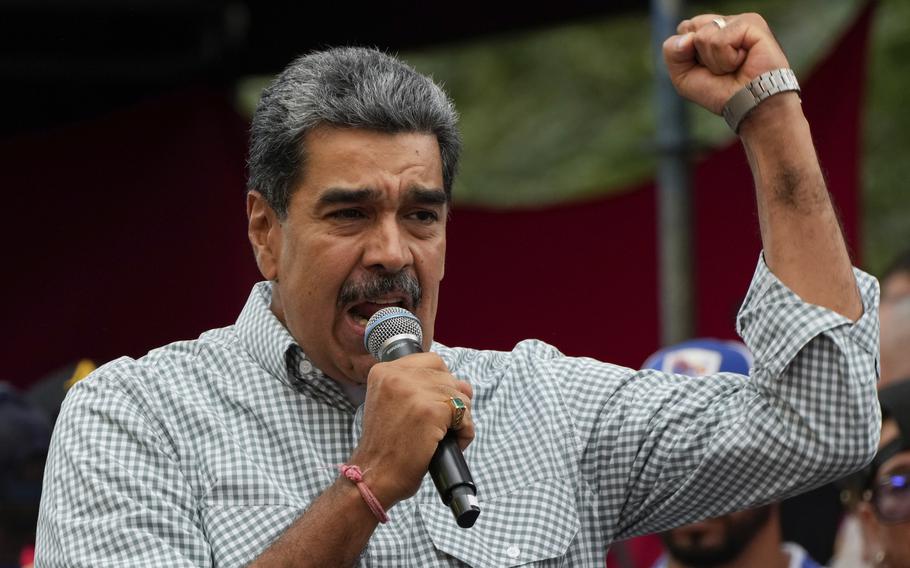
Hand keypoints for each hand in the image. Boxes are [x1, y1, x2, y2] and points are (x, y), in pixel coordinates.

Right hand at [349, 353, 474, 507]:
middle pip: (448, 376)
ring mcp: (414, 391)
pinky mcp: (430, 410)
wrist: (374, 476)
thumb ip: (422, 388)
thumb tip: (465, 386)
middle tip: (437, 425)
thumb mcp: (392, 404)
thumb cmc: (387, 447)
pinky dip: (465, 431)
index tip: (430, 406)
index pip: (431, 361)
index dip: (439, 384)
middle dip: (451, 401)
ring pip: (460, 395)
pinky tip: (450, 443)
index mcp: (383, 371)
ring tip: (441, 437)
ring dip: (459, 419)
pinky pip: (464, 414)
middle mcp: (396, 375)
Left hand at [662, 13, 790, 114]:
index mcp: (710, 31)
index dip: (686, 54)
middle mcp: (724, 22)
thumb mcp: (683, 77)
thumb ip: (672, 52)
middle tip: (721, 68)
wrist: (749, 104)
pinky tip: (743, 61)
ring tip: (734, 67)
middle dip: (699, 57)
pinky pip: (720, 40)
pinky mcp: (752, 23)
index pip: (682, 30)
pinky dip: (726, 59)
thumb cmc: (721, 92)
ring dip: (714, 61)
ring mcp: (738, 21)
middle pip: (689, 28)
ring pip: (703, 35)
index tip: (706, 68)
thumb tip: (687, 37)